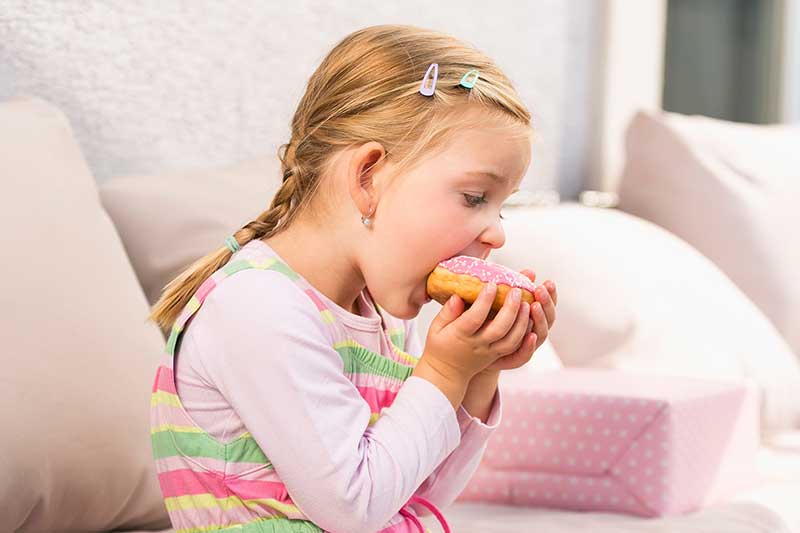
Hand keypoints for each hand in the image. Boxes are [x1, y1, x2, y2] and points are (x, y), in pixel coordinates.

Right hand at [419, 279, 537, 383]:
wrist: (446, 374)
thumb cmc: (440, 346)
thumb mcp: (436, 328)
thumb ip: (447, 312)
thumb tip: (457, 296)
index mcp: (461, 335)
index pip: (475, 317)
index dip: (484, 301)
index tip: (492, 284)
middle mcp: (478, 344)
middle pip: (499, 328)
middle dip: (510, 309)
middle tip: (516, 290)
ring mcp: (490, 352)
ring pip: (511, 340)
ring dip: (522, 321)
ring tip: (527, 302)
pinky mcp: (498, 356)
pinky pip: (515, 348)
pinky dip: (525, 335)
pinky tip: (531, 319)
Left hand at [482, 270, 556, 371]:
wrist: (471, 349)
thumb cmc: (485, 319)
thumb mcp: (498, 302)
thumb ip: (513, 288)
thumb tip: (530, 270)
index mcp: (531, 316)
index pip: (547, 305)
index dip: (551, 295)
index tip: (548, 282)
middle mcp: (532, 331)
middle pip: (549, 318)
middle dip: (547, 303)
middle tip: (540, 290)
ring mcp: (525, 346)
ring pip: (541, 335)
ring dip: (540, 320)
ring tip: (534, 305)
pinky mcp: (513, 359)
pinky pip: (525, 355)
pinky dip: (529, 346)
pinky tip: (530, 335)